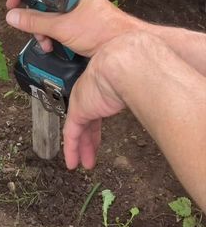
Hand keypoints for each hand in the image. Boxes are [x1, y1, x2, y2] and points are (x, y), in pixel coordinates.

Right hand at [6, 0, 139, 56]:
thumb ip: (35, 22)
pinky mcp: (77, 21)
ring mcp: (75, 7)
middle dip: (32, 15)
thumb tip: (13, 16)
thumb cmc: (101, 30)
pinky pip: (57, 23)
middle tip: (22, 23)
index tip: (12, 1)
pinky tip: (51, 46)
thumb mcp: (62, 26)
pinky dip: (51, 34)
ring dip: (41, 29)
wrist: (122, 47)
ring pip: (48, 13)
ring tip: (44, 42)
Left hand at [63, 36, 126, 168]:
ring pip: (79, 130)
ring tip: (84, 163)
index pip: (98, 111)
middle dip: (90, 140)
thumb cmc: (132, 68)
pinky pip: (71, 134)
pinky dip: (71, 149)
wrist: (121, 64)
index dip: (97, 125)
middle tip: (90, 154)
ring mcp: (83, 102)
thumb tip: (155, 102)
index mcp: (103, 87)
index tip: (97, 137)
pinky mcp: (78, 111)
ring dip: (82, 148)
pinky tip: (72, 162)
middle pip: (88, 122)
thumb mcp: (135, 83)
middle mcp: (90, 94)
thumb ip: (138, 94)